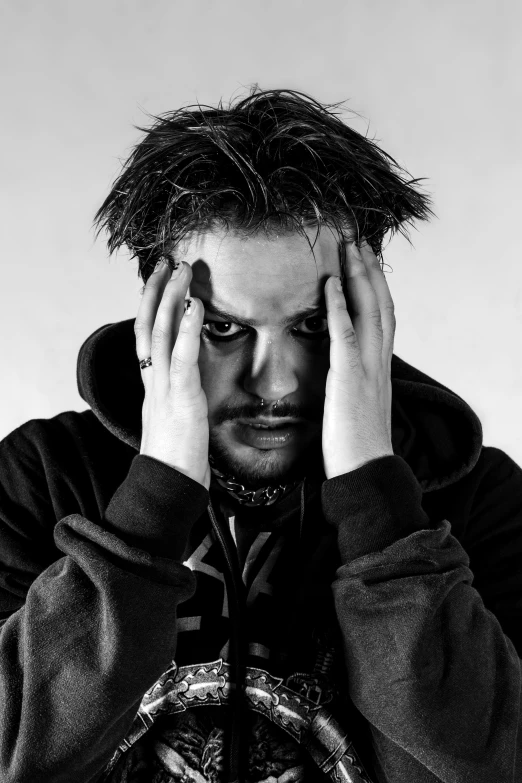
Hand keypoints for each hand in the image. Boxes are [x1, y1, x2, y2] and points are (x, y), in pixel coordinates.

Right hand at [135, 259, 210, 490]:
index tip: (161, 280)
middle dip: (157, 291)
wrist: (170, 488)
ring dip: (170, 298)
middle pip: (148, 326)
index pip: (148, 336)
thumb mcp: (177, 417)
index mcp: (154, 385)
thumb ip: (181, 393)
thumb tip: (190, 379)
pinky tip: (194, 305)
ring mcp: (163, 389)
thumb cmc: (178, 458)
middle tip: (169, 260)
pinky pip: (181, 358)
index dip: (152, 305)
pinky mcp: (180, 400)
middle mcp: (153, 381)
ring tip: (181, 269)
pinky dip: (186, 329)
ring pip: (160, 334)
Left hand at [322, 239, 394, 478]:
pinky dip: (340, 307)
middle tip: (361, 243)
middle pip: (381, 306)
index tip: (366, 265)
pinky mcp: (349, 379)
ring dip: (360, 278)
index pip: (383, 319)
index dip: (376, 289)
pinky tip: (331, 285)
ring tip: (351, 250)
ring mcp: (366, 369)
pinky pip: (345, 336)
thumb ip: (351, 382)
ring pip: (370, 312)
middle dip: (371, 272)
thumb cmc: (356, 445)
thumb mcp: (356, 406)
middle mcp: (378, 363)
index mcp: (379, 369)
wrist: (365, 471)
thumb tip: (340, 370)